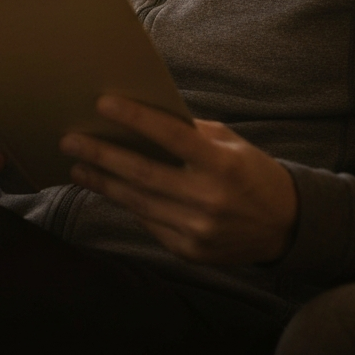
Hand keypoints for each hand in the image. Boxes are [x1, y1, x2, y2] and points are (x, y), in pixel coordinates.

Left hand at [59, 96, 297, 264]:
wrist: (284, 226)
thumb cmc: (252, 172)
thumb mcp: (231, 143)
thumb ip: (192, 133)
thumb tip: (144, 118)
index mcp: (222, 164)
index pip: (171, 136)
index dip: (135, 119)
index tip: (103, 103)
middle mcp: (208, 199)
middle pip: (143, 173)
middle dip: (101, 155)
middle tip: (70, 141)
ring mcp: (197, 229)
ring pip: (138, 202)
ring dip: (103, 183)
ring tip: (78, 167)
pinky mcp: (189, 251)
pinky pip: (149, 223)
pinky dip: (128, 204)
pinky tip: (109, 189)